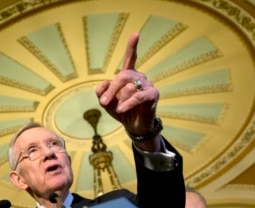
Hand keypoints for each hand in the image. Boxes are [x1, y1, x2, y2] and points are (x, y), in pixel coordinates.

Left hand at [96, 32, 160, 149]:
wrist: (134, 126)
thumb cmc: (122, 110)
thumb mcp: (106, 102)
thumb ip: (101, 92)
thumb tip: (104, 83)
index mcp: (129, 76)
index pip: (130, 58)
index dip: (132, 46)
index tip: (136, 34)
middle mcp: (139, 77)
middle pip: (123, 75)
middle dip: (112, 89)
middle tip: (104, 101)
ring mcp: (147, 85)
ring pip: (129, 87)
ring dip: (119, 99)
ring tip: (117, 109)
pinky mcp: (153, 95)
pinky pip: (138, 96)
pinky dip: (128, 103)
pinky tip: (121, 109)